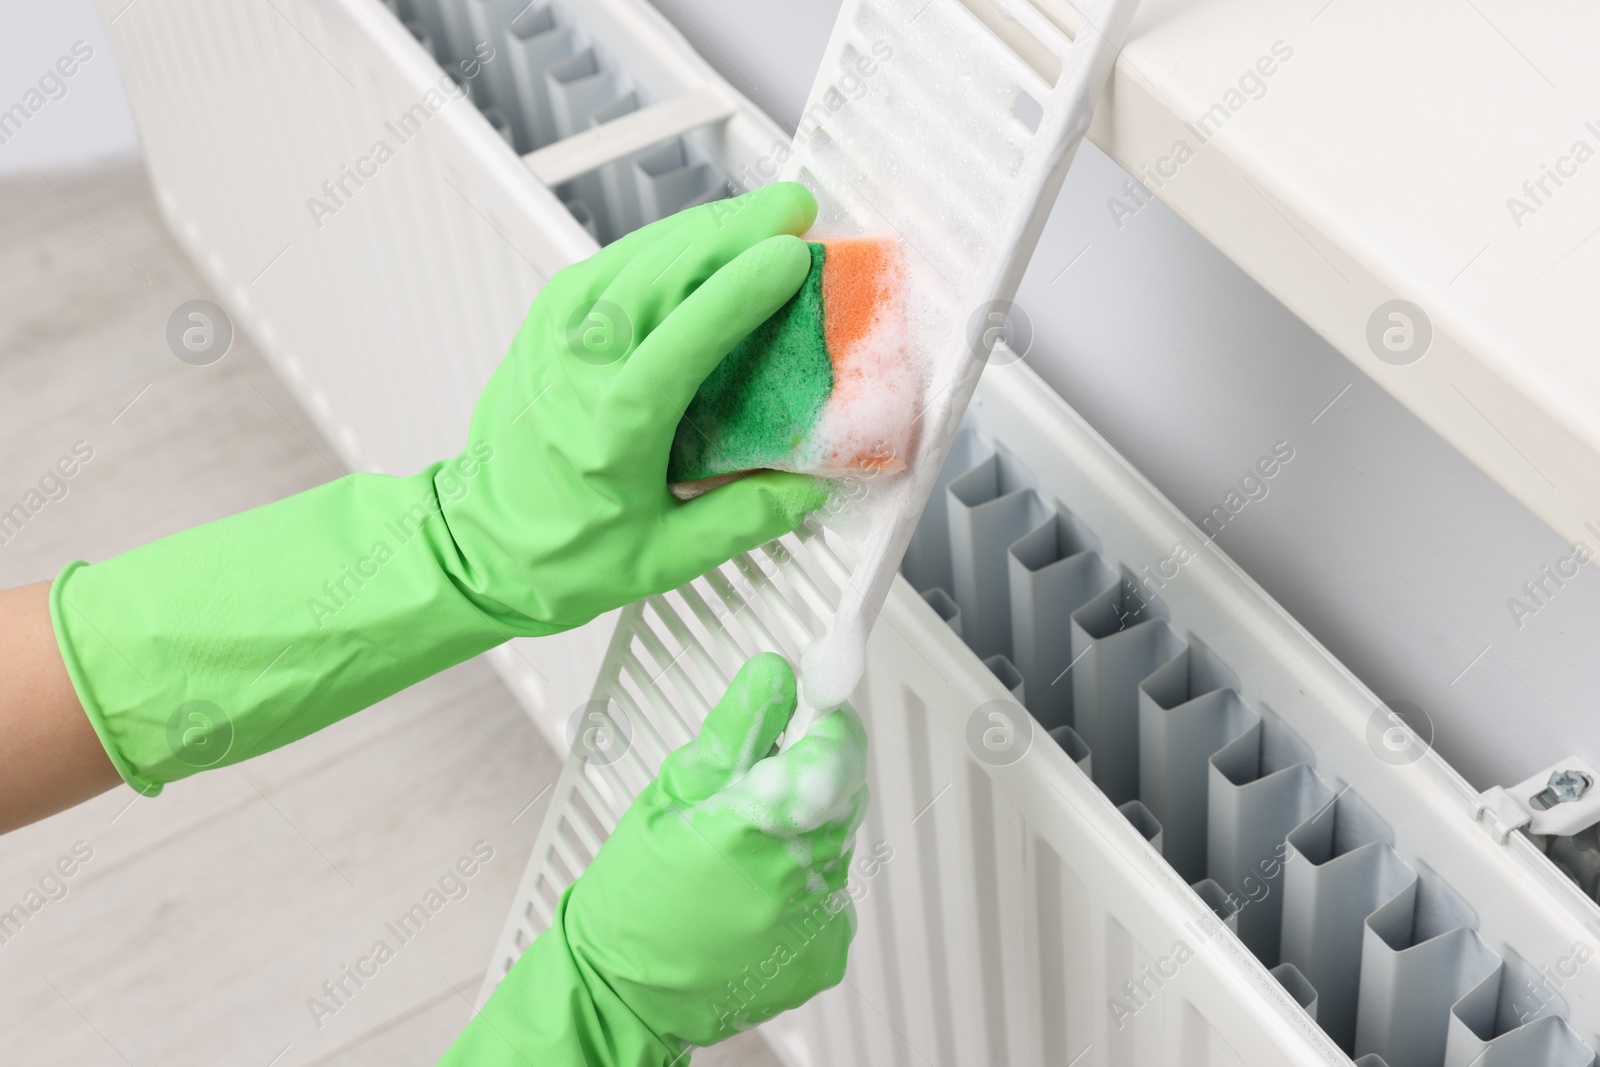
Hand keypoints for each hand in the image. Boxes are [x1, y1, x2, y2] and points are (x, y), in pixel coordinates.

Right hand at [443, 653, 869, 1063]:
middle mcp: (798, 877)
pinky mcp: (826, 953)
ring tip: (743, 852)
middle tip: (758, 786)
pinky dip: (804, 882)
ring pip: (839, 840)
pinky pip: (834, 892)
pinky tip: (754, 894)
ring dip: (805, 830)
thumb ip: (735, 730)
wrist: (623, 991)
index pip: (836, 750)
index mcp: (754, 827)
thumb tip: (775, 673)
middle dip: (810, 775)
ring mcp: (818, 921)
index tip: (808, 715)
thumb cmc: (633, 895)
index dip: (827, 724)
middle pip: (843, 793)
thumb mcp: (672, 793)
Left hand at [446, 181, 827, 630]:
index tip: (793, 257)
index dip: (740, 290)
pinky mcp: (546, 324)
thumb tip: (809, 486)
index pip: (683, 337)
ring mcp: (556, 338)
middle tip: (796, 211)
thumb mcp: (664, 558)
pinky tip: (699, 235)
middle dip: (736, 230)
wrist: (476, 546)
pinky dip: (662, 240)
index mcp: (614, 428)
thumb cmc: (557, 554)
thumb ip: (745, 520)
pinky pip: (611, 262)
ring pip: (638, 255)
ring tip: (763, 215)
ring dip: (705, 227)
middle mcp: (579, 369)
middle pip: (663, 274)